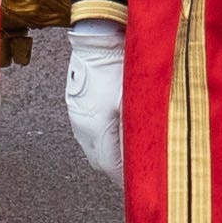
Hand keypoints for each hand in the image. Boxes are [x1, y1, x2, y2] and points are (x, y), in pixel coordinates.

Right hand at [63, 20, 124, 178]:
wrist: (96, 37)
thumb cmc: (118, 63)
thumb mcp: (134, 99)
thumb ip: (139, 129)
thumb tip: (144, 154)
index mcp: (97, 128)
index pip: (110, 165)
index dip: (124, 178)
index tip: (137, 185)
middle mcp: (83, 127)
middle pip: (100, 161)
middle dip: (117, 169)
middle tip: (135, 172)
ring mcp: (77, 116)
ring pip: (93, 148)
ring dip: (109, 154)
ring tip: (127, 154)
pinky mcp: (76, 106)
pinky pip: (89, 133)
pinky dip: (102, 139)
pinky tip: (115, 132)